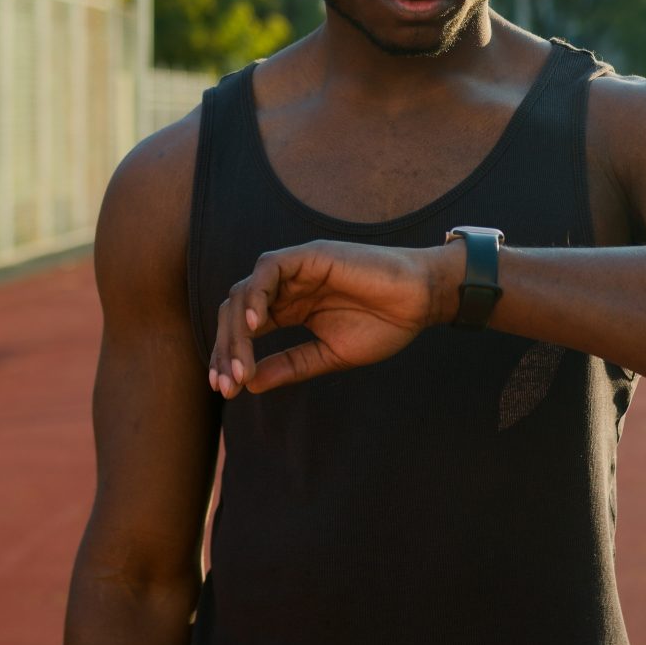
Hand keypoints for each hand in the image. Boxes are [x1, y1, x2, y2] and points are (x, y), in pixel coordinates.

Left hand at [209, 239, 461, 396]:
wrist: (420, 302)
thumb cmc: (383, 325)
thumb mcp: (329, 355)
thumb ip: (290, 365)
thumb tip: (249, 385)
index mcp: (290, 309)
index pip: (245, 330)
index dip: (229, 357)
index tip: (226, 389)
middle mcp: (286, 288)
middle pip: (236, 312)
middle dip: (227, 348)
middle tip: (228, 383)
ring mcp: (296, 270)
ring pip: (245, 292)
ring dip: (237, 330)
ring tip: (241, 365)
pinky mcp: (309, 255)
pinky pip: (269, 269)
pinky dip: (256, 294)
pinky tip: (256, 324)